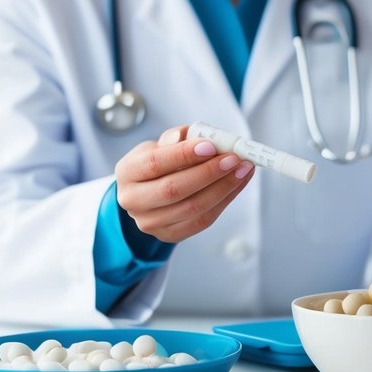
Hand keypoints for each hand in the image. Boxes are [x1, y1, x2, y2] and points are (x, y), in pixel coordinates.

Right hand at [114, 124, 254, 242]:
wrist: (150, 191)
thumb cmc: (160, 161)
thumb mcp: (162, 144)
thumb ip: (178, 138)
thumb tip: (195, 137)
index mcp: (127, 171)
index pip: (155, 163)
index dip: (184, 155)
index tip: (212, 146)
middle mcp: (132, 200)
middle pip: (174, 189)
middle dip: (209, 173)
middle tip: (234, 158)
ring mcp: (149, 222)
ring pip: (193, 208)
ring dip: (224, 187)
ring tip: (244, 169)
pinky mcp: (169, 235)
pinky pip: (203, 220)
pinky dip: (225, 200)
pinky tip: (238, 183)